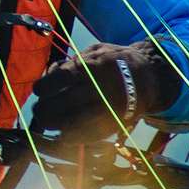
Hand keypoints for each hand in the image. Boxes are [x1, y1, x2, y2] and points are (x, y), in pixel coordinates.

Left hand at [29, 41, 181, 141]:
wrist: (150, 79)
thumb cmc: (115, 62)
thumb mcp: (95, 51)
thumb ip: (72, 63)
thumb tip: (48, 76)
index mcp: (94, 67)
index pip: (62, 78)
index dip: (45, 86)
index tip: (38, 91)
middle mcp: (100, 90)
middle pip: (63, 104)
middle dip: (44, 110)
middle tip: (39, 110)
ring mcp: (108, 110)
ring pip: (73, 124)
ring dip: (55, 125)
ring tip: (49, 122)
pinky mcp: (113, 125)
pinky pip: (88, 136)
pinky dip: (72, 137)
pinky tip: (63, 134)